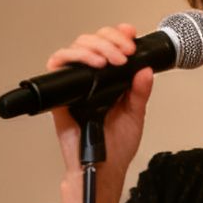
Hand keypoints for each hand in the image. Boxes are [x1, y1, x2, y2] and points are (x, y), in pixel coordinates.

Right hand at [46, 26, 153, 183]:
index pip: (110, 46)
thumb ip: (140, 92)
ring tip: (110, 59)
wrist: (102, 168)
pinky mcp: (60, 93)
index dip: (118, 34)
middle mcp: (91, 78)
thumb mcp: (135, 114)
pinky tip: (93, 65)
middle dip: (110, 39)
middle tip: (124, 53)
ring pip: (76, 47)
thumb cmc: (116, 146)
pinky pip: (57, 65)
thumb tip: (145, 70)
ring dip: (95, 46)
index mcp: (110, 80)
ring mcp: (75, 84)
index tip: (131, 34)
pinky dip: (73, 57)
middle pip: (92, 40)